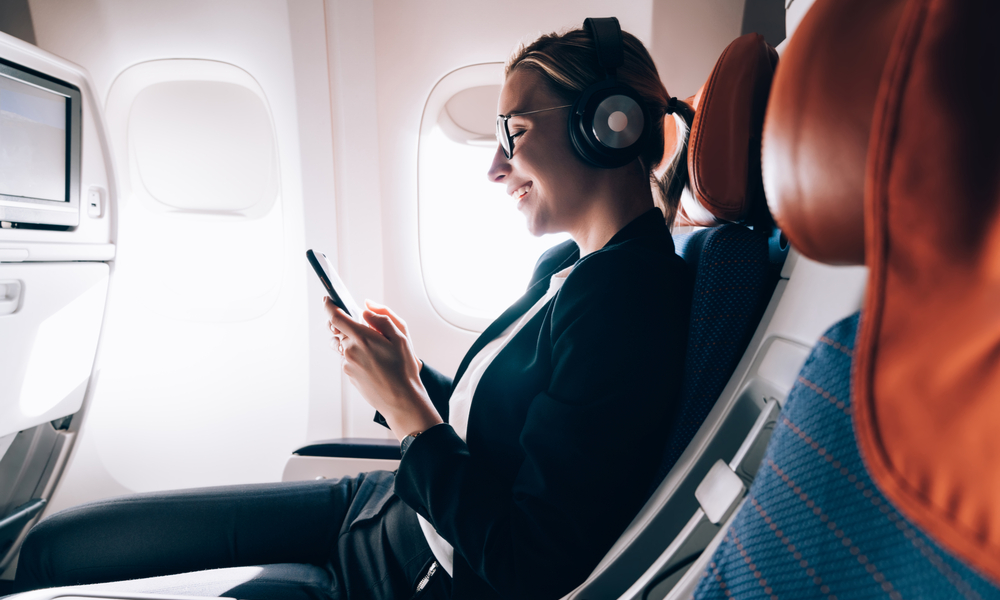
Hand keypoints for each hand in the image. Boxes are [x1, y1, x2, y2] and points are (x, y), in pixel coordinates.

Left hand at [324, 298, 441, 440]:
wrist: (401, 400)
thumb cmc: (403, 370)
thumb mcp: (401, 337)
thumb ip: (382, 318)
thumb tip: (366, 310)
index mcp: (362, 338)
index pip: (336, 317)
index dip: (330, 306)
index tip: (328, 300)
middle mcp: (350, 350)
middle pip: (339, 331)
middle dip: (348, 326)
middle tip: (365, 330)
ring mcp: (348, 364)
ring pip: (343, 345)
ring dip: (353, 342)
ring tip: (373, 351)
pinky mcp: (349, 375)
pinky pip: (348, 359)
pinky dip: (357, 356)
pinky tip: (374, 364)